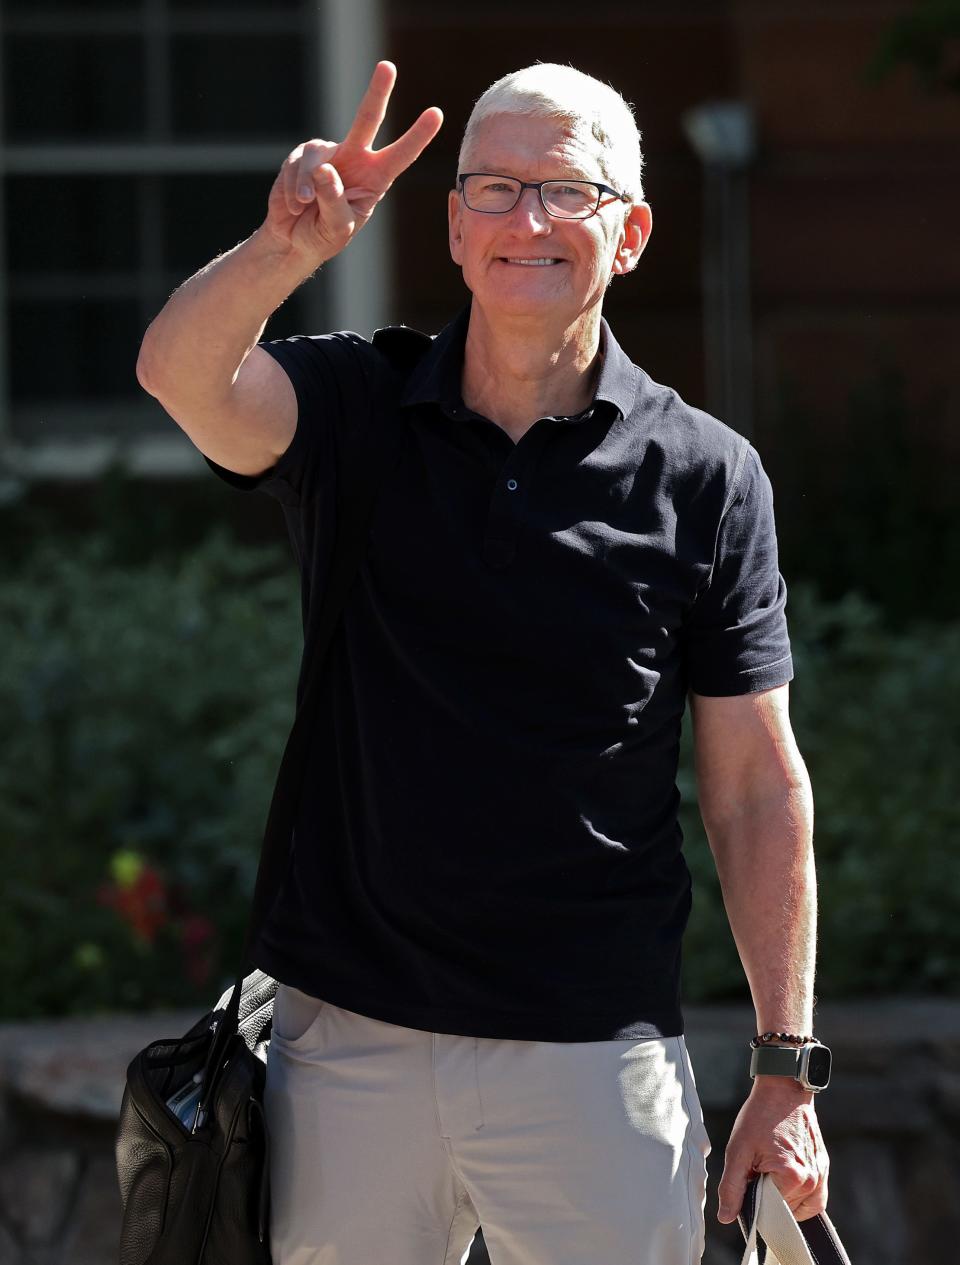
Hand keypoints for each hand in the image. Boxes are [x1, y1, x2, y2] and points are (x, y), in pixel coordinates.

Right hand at [262, 61, 442, 265]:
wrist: (294, 239)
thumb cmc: (325, 235)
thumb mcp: (337, 227)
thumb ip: (334, 201)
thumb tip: (324, 169)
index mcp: (376, 178)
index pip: (400, 155)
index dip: (417, 136)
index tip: (436, 114)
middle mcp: (355, 158)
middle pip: (367, 119)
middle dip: (377, 92)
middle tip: (388, 67)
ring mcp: (329, 153)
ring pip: (318, 157)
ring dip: (307, 187)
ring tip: (304, 207)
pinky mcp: (302, 155)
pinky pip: (297, 166)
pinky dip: (292, 189)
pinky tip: (294, 204)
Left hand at [716, 1079, 828, 1224]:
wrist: (783, 1089)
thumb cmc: (760, 1116)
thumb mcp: (738, 1150)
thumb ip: (732, 1187)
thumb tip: (726, 1217)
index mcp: (792, 1178)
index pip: (770, 1213)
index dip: (755, 1202)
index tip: (749, 1180)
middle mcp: (813, 1181)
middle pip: (785, 1210)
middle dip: (769, 1197)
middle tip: (759, 1168)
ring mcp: (821, 1175)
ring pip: (799, 1208)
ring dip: (783, 1197)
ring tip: (771, 1168)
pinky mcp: (824, 1168)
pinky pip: (813, 1198)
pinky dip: (798, 1195)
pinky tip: (784, 1176)